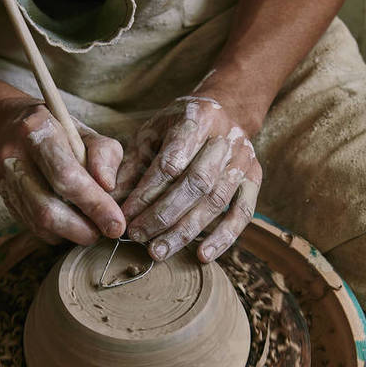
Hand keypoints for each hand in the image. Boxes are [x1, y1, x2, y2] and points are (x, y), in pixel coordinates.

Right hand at [0, 99, 125, 244]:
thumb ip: (104, 154)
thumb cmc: (57, 129)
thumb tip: (108, 186)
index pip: (66, 176)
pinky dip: (56, 233)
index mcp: (37, 130)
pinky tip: (71, 224)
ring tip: (90, 228)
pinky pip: (31, 226)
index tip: (116, 224)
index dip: (94, 204)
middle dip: (80, 229)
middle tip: (104, 231)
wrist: (8, 124)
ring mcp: (3, 179)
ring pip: (37, 222)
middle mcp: (13, 156)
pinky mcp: (3, 197)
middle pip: (46, 208)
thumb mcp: (86, 131)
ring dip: (69, 234)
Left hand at [115, 96, 261, 262]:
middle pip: (196, 184)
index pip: (170, 163)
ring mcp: (243, 159)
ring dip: (186, 231)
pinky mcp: (254, 178)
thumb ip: (132, 163)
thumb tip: (111, 199)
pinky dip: (224, 237)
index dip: (146, 193)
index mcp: (196, 119)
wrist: (225, 110)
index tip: (125, 215)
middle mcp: (225, 138)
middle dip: (164, 215)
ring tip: (159, 252)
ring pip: (216, 201)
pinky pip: (243, 213)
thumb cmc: (178, 126)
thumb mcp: (151, 132)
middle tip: (138, 237)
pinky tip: (202, 255)